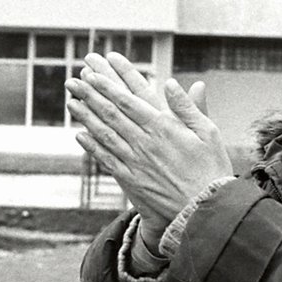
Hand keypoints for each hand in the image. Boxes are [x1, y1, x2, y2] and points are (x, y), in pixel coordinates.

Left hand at [65, 52, 232, 228]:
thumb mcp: (208, 132)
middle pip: (111, 114)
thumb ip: (187, 107)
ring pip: (104, 134)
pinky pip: (106, 159)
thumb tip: (170, 83)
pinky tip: (80, 135)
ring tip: (71, 102)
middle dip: (90, 95)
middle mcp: (145, 142)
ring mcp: (135, 161)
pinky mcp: (130, 180)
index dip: (108, 85)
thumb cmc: (211, 168)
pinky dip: (92, 146)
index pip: (129, 100)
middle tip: (73, 81)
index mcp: (163, 127)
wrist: (204, 209)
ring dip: (86, 117)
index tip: (93, 72)